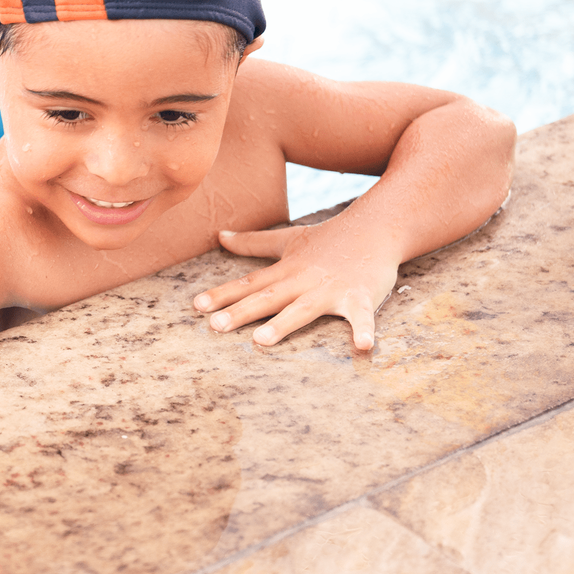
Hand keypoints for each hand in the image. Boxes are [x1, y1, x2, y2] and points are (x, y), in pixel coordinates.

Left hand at [192, 220, 400, 349]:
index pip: (249, 284)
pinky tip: (362, 347)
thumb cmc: (329, 239)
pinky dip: (363, 330)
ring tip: (260, 341)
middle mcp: (303, 280)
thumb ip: (253, 243)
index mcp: (286, 271)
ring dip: (283, 324)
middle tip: (215, 326)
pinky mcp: (361, 296)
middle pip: (268, 298)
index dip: (223, 294)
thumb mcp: (288, 240)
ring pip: (303, 309)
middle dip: (241, 312)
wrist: (376, 227)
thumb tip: (219, 236)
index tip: (197, 306)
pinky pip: (362, 316)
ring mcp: (331, 289)